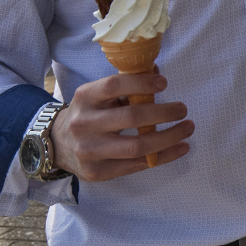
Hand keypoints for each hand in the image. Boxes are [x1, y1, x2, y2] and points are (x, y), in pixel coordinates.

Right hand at [52, 69, 192, 180]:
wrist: (57, 144)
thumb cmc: (89, 113)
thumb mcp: (99, 95)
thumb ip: (125, 85)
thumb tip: (156, 73)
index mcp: (85, 98)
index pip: (114, 85)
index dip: (142, 83)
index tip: (164, 84)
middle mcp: (84, 124)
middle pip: (131, 118)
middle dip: (163, 113)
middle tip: (183, 109)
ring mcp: (88, 151)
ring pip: (137, 146)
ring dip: (169, 137)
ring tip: (187, 129)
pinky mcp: (96, 172)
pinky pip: (136, 166)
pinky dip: (163, 157)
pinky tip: (180, 148)